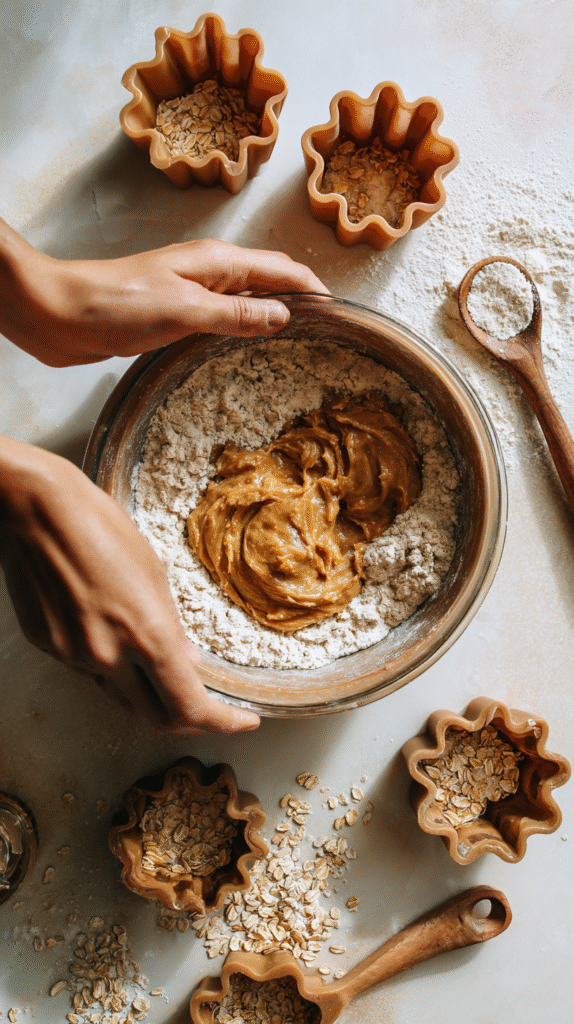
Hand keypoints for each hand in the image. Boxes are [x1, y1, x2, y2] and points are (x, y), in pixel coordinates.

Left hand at [0, 221, 327, 366]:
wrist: (61, 314)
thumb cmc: (116, 304)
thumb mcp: (184, 310)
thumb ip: (236, 314)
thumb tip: (284, 315)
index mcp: (217, 262)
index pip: (282, 269)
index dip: (314, 288)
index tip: (341, 312)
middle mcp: (209, 272)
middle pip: (269, 281)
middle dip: (301, 299)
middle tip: (331, 331)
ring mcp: (193, 292)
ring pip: (248, 300)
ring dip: (274, 314)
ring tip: (302, 339)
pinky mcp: (176, 313)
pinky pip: (224, 318)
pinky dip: (245, 328)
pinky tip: (250, 346)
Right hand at [0, 436, 259, 733]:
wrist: (38, 508)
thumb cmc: (99, 525)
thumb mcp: (152, 572)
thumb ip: (168, 625)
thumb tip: (185, 660)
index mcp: (146, 635)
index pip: (191, 706)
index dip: (222, 723)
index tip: (242, 722)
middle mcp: (109, 656)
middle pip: (155, 717)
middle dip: (186, 719)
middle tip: (207, 707)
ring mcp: (74, 656)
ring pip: (119, 695)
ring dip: (144, 691)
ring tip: (156, 665)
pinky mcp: (48, 647)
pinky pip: (86, 671)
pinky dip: (108, 665)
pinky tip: (111, 633)